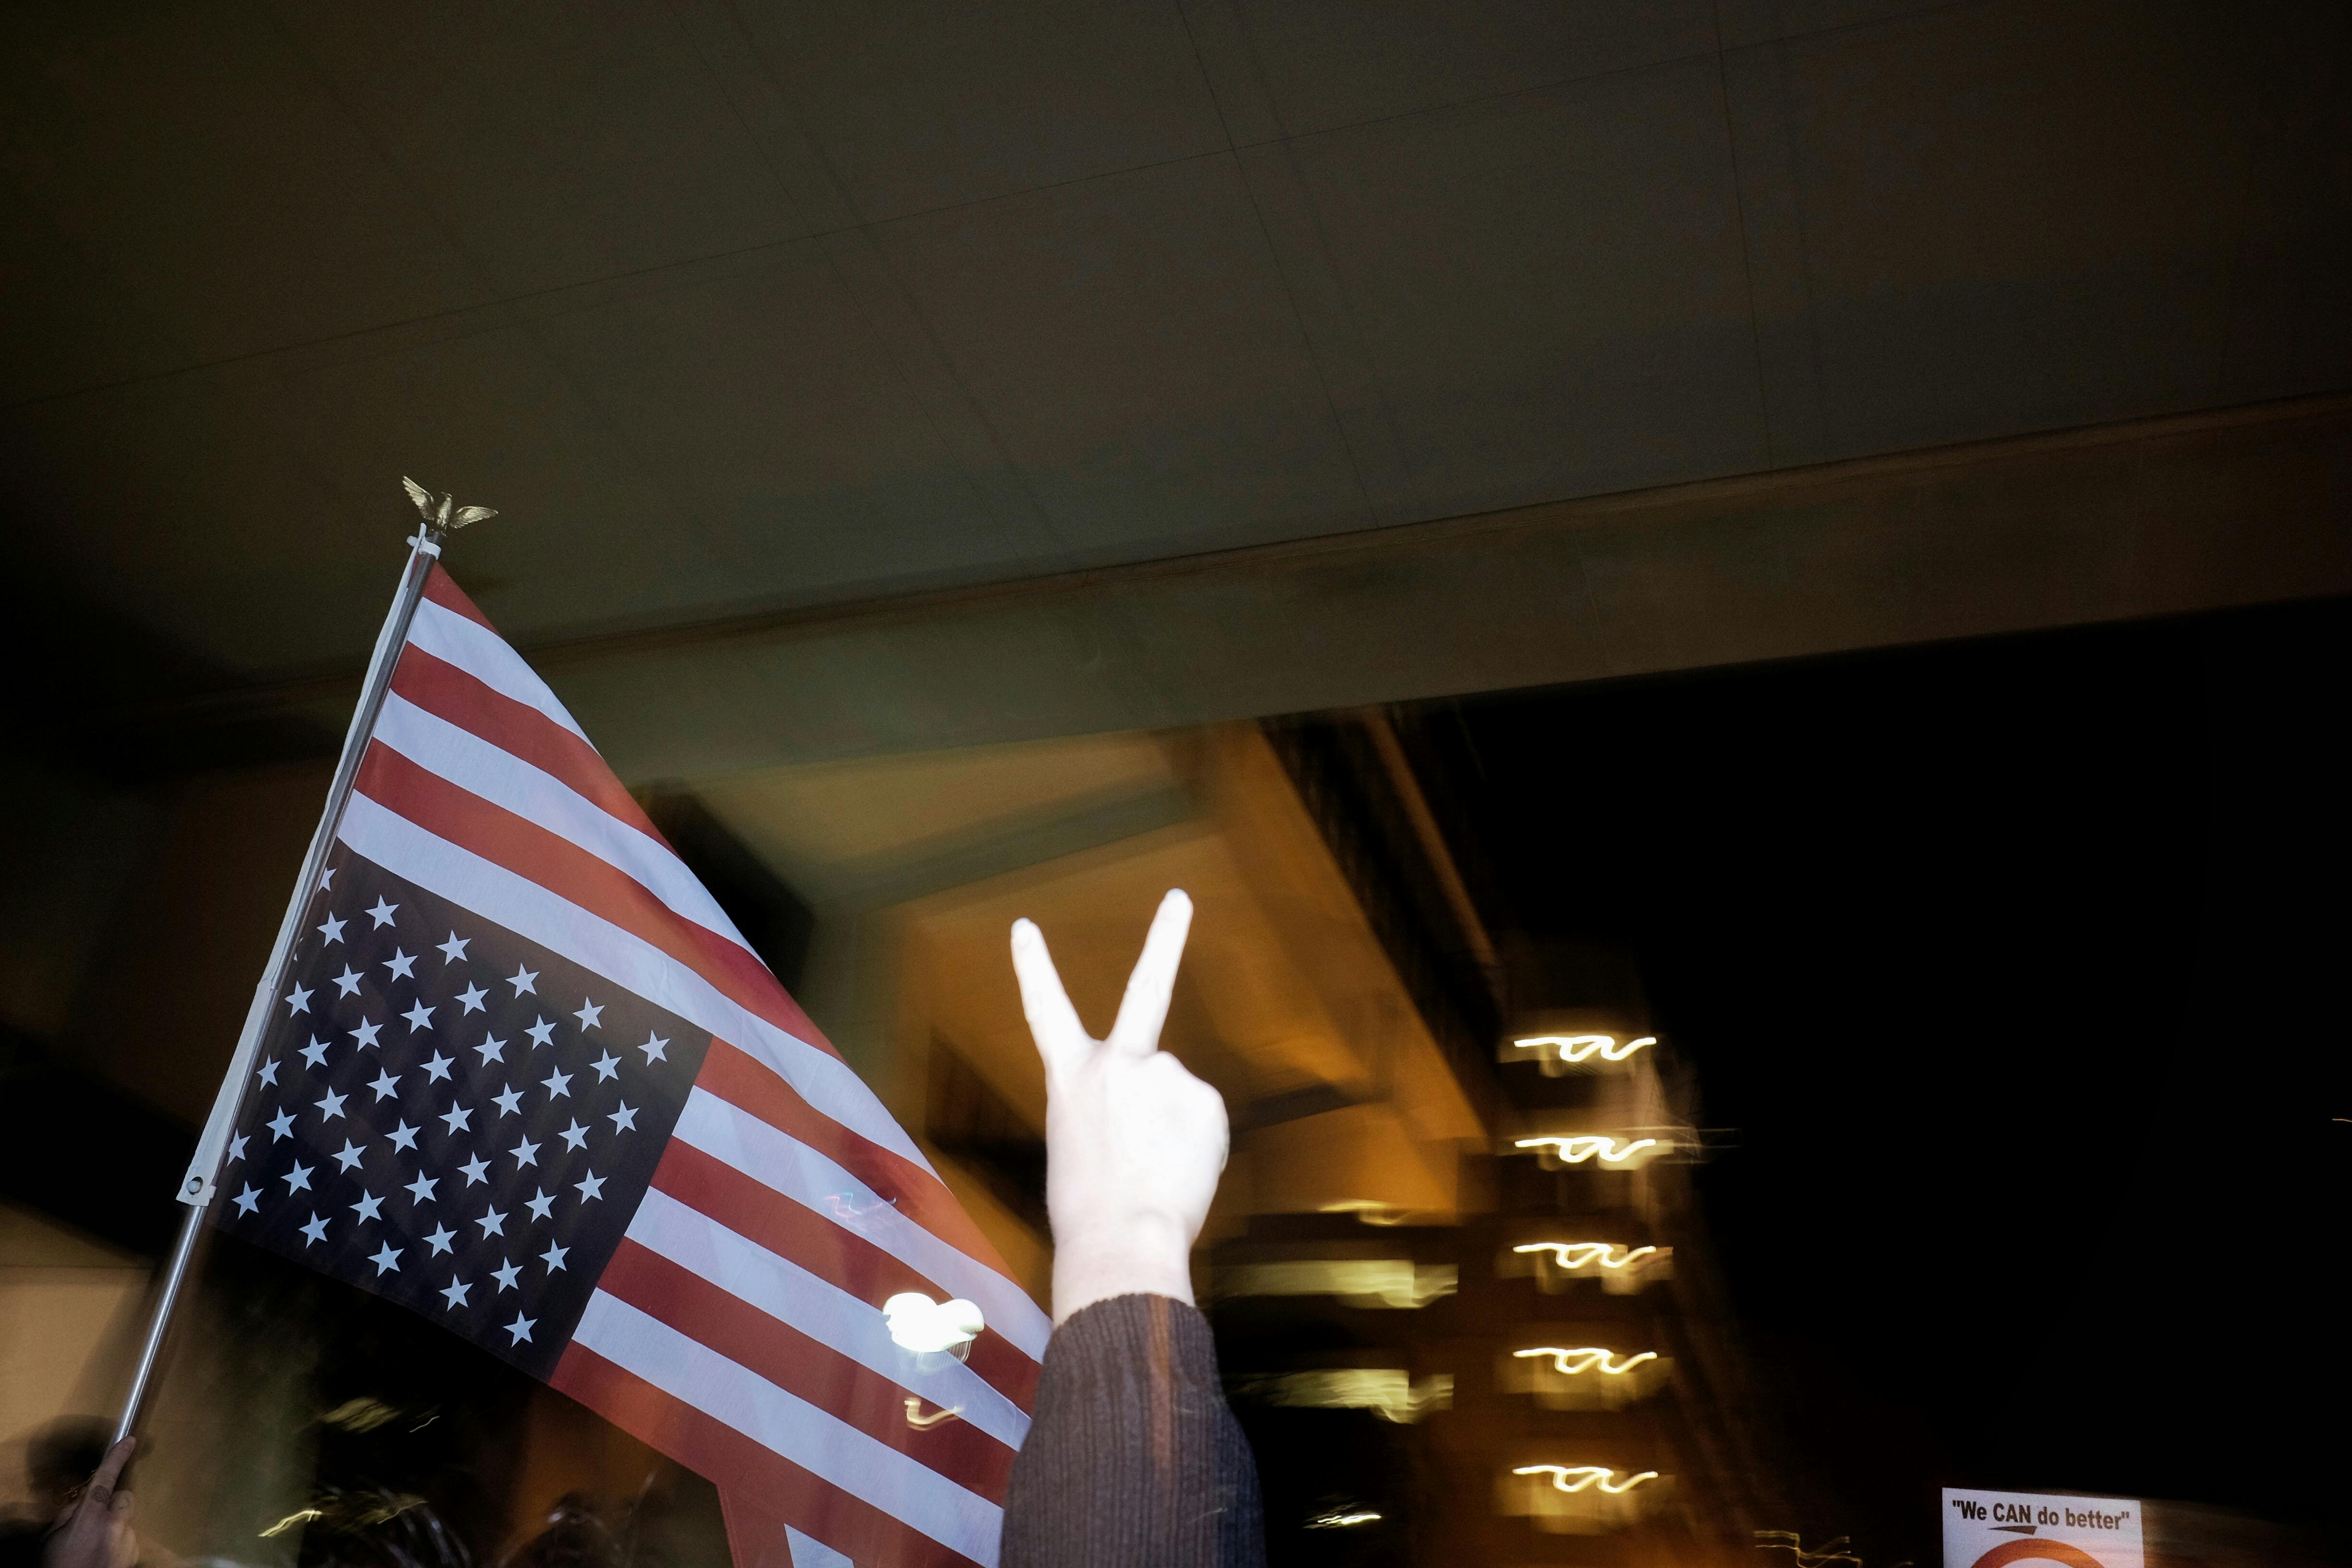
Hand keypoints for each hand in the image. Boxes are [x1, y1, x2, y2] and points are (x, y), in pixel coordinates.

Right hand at [44, 1438, 134, 1567]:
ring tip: (95, 1545)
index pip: (104, 1480)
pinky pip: (130, 1537)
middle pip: (124, 1498)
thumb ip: (68, 1515)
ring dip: (115, 1526)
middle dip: (113, 1504)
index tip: (129, 1441)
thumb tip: (81, 1502)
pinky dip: (120, 1542)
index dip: (116, 1458)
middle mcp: (114, 1525)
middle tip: (95, 1521)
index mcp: (89, 1517)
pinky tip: (104, 1556)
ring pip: (127, 1520)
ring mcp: (128, 1540)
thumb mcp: (51, 1538)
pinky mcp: (135, 1553)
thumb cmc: (57, 1565)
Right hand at [1011, 890, 1228, 1324]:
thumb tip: (1148, 1111)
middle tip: (1180, 897)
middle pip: (1147, 988)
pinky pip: (1206, 1120)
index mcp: (1071, 1078)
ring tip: (1156, 1173)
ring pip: (1181, 1096)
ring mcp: (1165, 1073)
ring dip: (1176, 1130)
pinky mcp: (1204, 1097)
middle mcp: (1117, 1061)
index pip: (1046, 1011)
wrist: (1121, 1243)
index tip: (1025, 925)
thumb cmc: (1090, 1213)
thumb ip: (1109, 1109)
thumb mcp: (1078, 1147)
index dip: (1033, 966)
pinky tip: (1180, 1174)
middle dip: (1165, 935)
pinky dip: (1198, 1146)